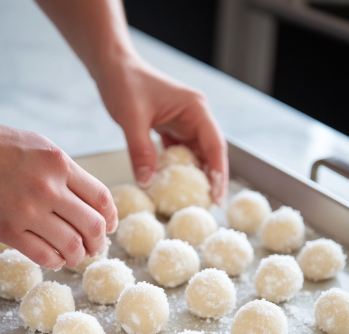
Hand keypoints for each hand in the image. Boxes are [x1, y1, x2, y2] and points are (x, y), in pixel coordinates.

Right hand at [0, 125, 116, 269]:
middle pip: (92, 225)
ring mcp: (27, 211)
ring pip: (71, 245)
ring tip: (78, 255)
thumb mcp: (44, 149)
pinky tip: (57, 258)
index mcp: (59, 164)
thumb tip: (97, 206)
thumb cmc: (7, 150)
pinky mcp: (9, 230)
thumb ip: (70, 174)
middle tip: (97, 246)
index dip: (111, 217)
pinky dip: (56, 262)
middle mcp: (47, 188)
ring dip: (80, 256)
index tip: (110, 226)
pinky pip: (44, 256)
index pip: (101, 198)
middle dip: (99, 242)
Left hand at [97, 55, 227, 204]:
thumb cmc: (124, 83)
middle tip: (207, 207)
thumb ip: (141, 150)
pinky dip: (177, 170)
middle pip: (210, 153)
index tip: (217, 198)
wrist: (112, 67)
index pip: (215, 145)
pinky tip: (172, 186)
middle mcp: (195, 117)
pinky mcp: (172, 129)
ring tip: (191, 201)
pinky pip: (179, 154)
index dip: (218, 173)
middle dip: (210, 180)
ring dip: (194, 177)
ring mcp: (184, 123)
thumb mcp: (131, 117)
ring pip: (196, 156)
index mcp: (195, 109)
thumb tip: (147, 183)